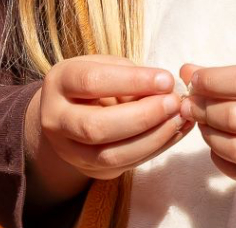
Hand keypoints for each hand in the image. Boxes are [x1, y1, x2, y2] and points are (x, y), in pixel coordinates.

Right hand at [24, 57, 190, 209]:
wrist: (66, 114)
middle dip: (142, 116)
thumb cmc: (92, 83)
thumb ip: (128, 74)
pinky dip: (157, 148)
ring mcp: (71, 151)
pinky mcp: (92, 170)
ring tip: (179, 118)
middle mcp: (56, 120)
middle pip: (96, 127)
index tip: (166, 79)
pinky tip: (176, 132)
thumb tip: (165, 88)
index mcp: (58, 83)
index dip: (131, 81)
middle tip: (173, 103)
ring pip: (112, 155)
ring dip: (153, 138)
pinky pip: (128, 165)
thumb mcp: (102, 66)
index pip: (91, 82)